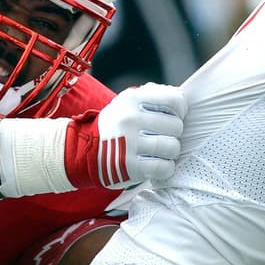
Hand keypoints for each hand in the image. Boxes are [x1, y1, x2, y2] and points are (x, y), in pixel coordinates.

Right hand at [64, 83, 186, 189]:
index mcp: (132, 99)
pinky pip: (163, 167)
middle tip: (164, 138)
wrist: (84, 149)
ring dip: (171, 153)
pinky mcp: (130, 166)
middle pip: (176, 126)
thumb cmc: (116, 125)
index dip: (181, 111)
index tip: (174, 117)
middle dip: (174, 134)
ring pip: (172, 147)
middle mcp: (131, 119)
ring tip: (161, 153)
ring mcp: (129, 143)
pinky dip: (165, 168)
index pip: (174, 100)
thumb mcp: (127, 102)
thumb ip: (153, 95)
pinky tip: (157, 165)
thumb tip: (180, 98)